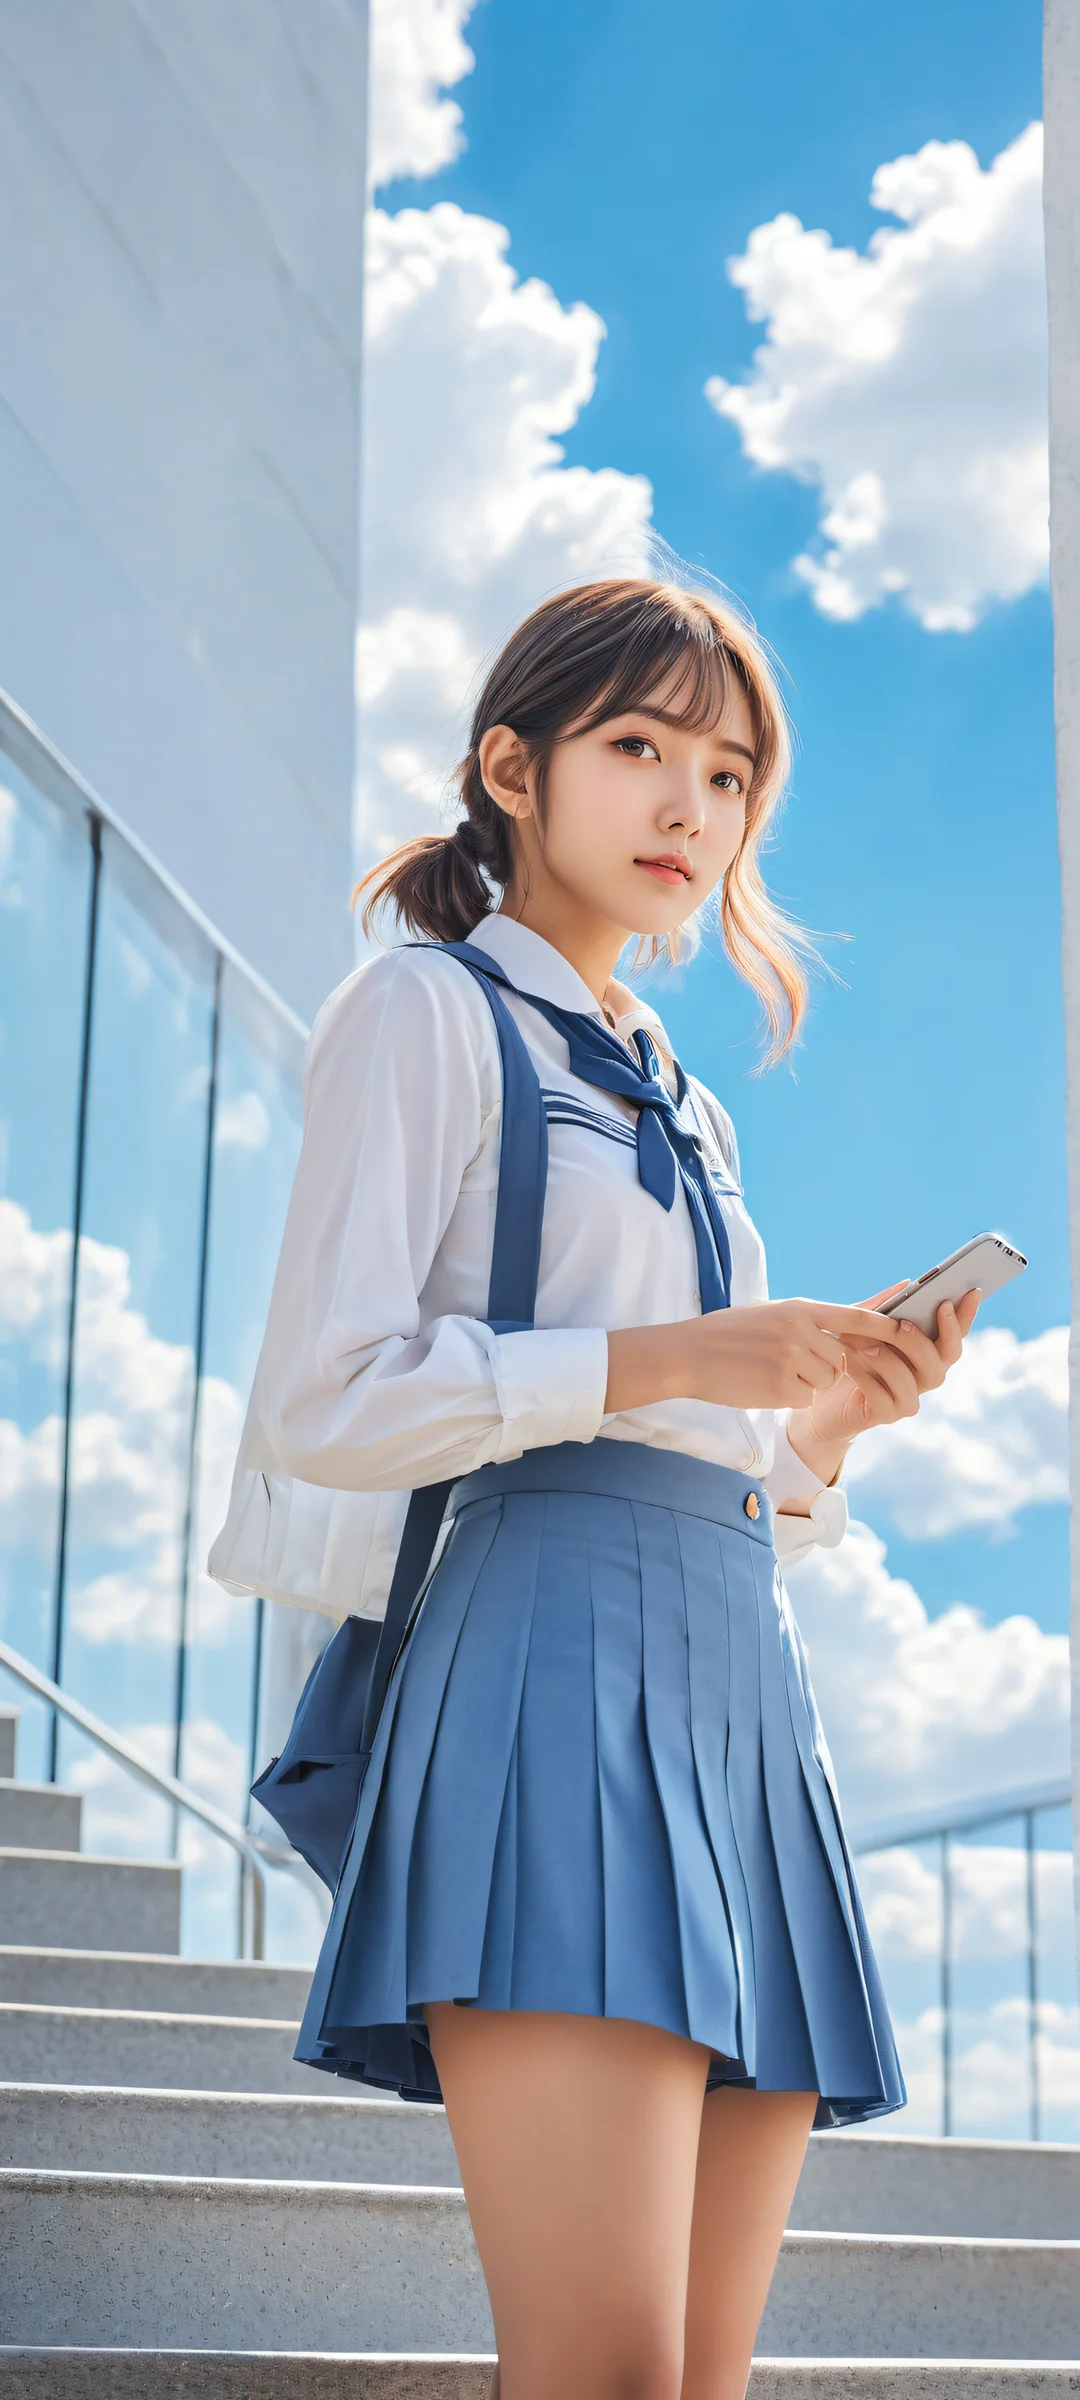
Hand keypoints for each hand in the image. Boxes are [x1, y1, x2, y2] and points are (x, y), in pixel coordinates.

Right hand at [604, 1297, 913, 1417]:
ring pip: (825, 1382)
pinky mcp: (782, 1389)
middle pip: (841, 1359)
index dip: (885, 1326)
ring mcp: (793, 1361)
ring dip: (805, 1384)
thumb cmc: (729, 1334)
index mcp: (800, 1309)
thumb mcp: (771, 1314)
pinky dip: (789, 1398)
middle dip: (825, 1367)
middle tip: (789, 1362)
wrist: (688, 1354)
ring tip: (770, 1371)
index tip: (906, 1331)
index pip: (857, 1318)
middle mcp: (801, 1332)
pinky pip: (805, 1400)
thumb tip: (849, 1324)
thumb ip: (809, 1319)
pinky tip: (763, 1385)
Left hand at [799, 1284, 981, 1450]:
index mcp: (924, 1352)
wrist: (819, 1390)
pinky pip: (884, 1398)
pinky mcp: (885, 1415)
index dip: (966, 1316)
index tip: (972, 1291)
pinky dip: (865, 1377)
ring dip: (891, 1360)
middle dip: (923, 1341)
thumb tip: (907, 1283)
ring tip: (865, 1346)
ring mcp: (907, 1398)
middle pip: (943, 1360)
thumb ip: (880, 1308)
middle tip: (903, 1324)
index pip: (954, 1335)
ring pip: (915, 1381)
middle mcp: (923, 1376)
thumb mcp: (858, 1326)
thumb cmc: (845, 1353)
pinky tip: (847, 1362)